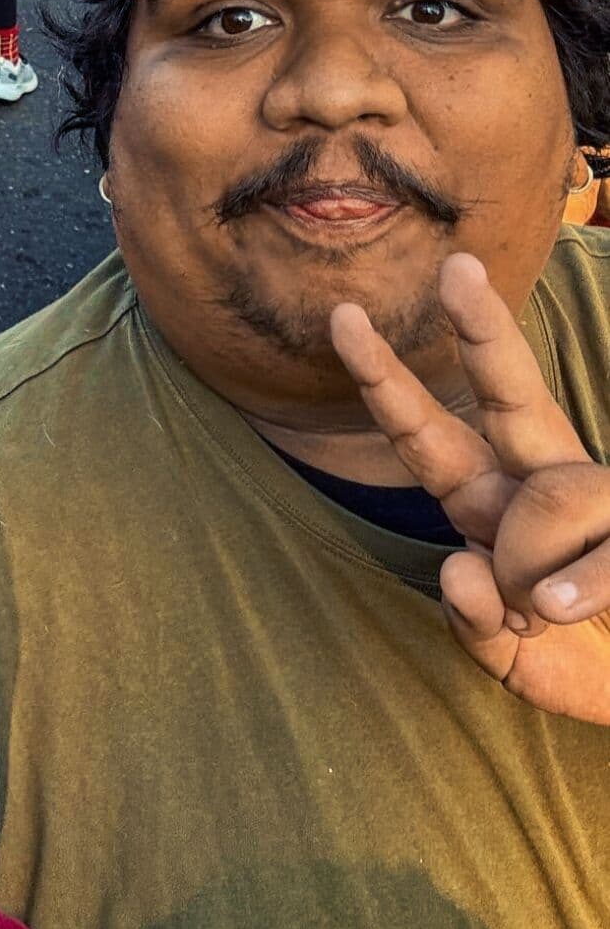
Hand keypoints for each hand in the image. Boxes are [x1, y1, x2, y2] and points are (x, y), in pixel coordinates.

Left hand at [331, 253, 609, 724]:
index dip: (385, 379)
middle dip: (480, 328)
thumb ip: (473, 624)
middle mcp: (545, 481)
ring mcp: (602, 500)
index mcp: (490, 500)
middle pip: (509, 391)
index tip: (344, 317)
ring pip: (549, 499)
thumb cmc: (588, 663)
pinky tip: (566, 611)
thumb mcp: (511, 659)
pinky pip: (602, 551)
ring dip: (530, 572)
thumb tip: (462, 568)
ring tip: (545, 616)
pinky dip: (581, 588)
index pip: (426, 433)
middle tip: (454, 265)